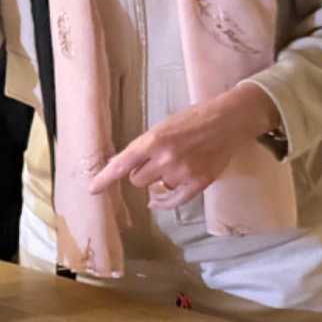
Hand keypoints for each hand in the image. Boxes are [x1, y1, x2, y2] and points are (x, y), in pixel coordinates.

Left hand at [90, 83, 276, 209]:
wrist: (228, 121)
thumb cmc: (192, 120)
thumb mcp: (162, 126)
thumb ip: (145, 147)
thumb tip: (126, 167)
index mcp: (153, 140)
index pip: (122, 163)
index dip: (105, 178)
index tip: (93, 188)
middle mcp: (166, 158)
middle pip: (137, 180)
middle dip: (140, 174)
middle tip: (153, 163)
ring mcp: (183, 172)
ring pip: (155, 189)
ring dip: (157, 182)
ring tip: (171, 167)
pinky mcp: (199, 183)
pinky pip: (174, 202)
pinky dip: (164, 202)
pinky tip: (158, 201)